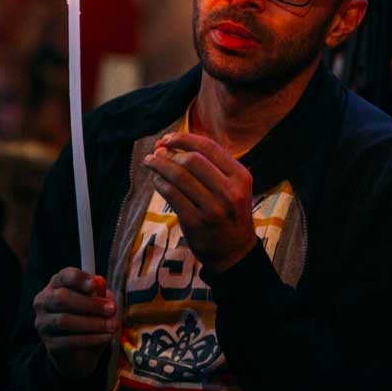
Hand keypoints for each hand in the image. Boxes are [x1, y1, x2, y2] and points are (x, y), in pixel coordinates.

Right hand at [33, 267, 118, 379]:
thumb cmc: (90, 317)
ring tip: (112, 326)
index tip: (97, 286)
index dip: (80, 280)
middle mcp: (44, 301)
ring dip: (92, 323)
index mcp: (57, 284)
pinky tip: (106, 337)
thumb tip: (100, 282)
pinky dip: (90, 339)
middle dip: (90, 304)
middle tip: (112, 310)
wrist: (82, 351)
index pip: (65, 276)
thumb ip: (99, 292)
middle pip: (62, 298)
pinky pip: (68, 341)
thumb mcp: (99, 302)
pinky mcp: (49, 344)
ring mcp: (43, 323)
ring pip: (64, 321)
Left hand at [147, 132, 258, 273]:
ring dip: (160, 166)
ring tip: (151, 162)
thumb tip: (172, 142)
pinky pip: (172, 195)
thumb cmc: (229, 213)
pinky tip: (157, 181)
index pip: (209, 147)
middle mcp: (229, 191)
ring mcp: (213, 209)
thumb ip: (212, 165)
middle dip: (169, 153)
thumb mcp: (234, 186)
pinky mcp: (196, 223)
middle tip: (156, 152)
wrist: (235, 252)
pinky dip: (160, 184)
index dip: (184, 139)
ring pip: (179, 176)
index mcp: (240, 177)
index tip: (168, 139)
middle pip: (191, 160)